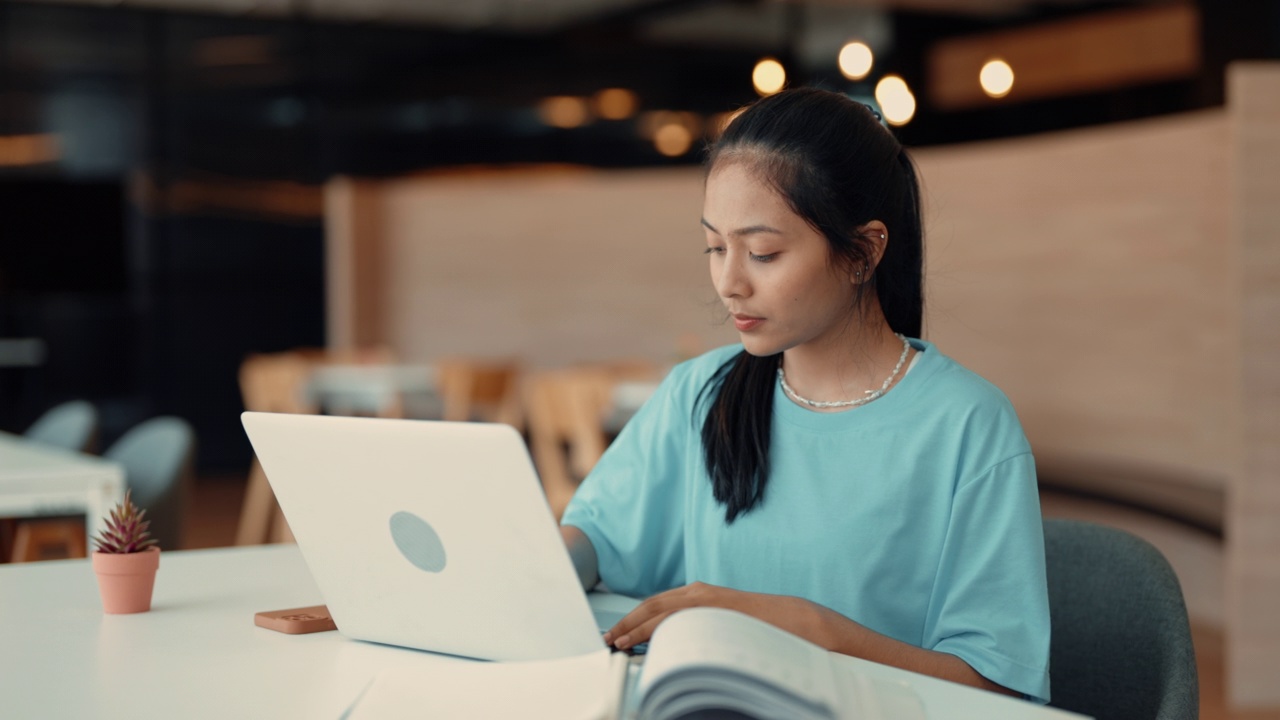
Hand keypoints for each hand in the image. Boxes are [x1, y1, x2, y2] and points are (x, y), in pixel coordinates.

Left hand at [604, 582, 824, 650]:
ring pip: (658, 611)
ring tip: (617, 642)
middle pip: (651, 605)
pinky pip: (676, 618)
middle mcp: (697, 592)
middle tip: (609, 638)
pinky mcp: (711, 608)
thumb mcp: (722, 622)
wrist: (793, 619)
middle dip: (627, 622)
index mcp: (699, 594)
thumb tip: (676, 644)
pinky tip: (642, 641)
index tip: (619, 632)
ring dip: (634, 627)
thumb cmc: (760, 625)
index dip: (635, 618)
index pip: (657, 604)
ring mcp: (704, 599)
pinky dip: (654, 630)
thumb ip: (699, 626)